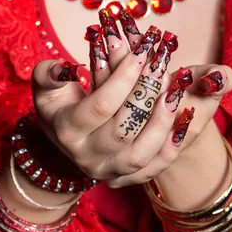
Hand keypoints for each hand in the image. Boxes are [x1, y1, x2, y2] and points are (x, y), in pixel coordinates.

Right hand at [32, 9, 231, 188]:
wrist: (67, 138)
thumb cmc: (60, 102)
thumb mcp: (46, 84)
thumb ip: (48, 73)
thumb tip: (66, 68)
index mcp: (67, 131)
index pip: (100, 106)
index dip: (123, 78)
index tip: (142, 52)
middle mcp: (86, 157)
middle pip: (122, 130)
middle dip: (146, 95)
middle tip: (163, 65)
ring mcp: (108, 172)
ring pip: (140, 154)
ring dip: (162, 122)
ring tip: (177, 92)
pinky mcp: (128, 180)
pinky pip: (156, 168)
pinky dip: (173, 144)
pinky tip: (185, 116)